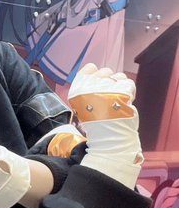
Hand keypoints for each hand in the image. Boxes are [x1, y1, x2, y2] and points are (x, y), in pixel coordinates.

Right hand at [68, 63, 142, 188]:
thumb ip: (87, 88)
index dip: (97, 75)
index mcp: (77, 88)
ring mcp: (106, 87)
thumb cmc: (96, 124)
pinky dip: (130, 92)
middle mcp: (89, 86)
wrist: (108, 139)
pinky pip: (129, 83)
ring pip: (119, 76)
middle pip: (105, 71)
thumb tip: (98, 73)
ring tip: (119, 99)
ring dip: (121, 85)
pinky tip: (126, 102)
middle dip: (110, 81)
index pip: (89, 68)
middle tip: (110, 96)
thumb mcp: (82, 104)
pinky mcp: (121, 91)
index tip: (100, 87)